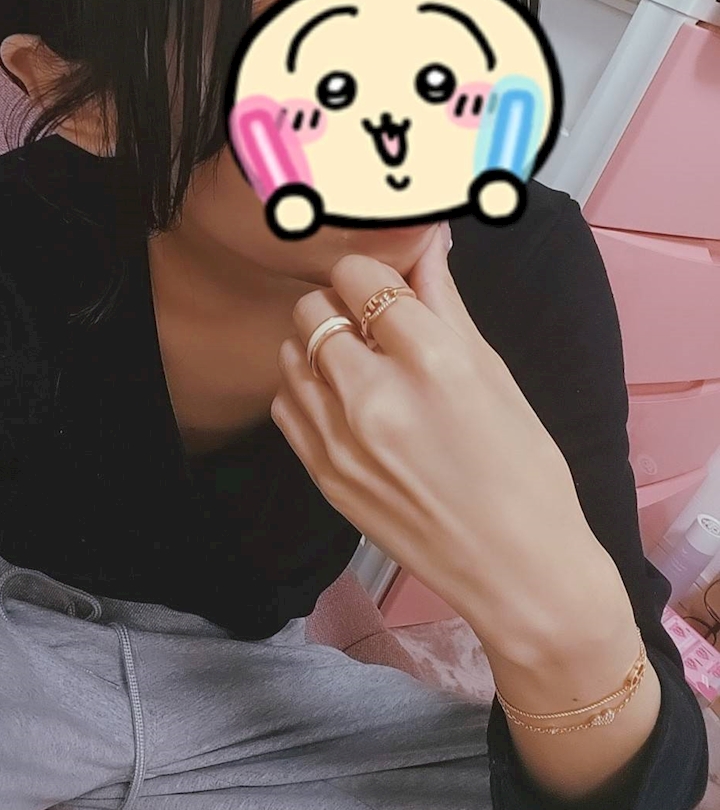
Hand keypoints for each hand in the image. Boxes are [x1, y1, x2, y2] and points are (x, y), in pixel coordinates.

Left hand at [271, 224, 607, 651]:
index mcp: (432, 360)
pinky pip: (284, 402)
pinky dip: (306, 390)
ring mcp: (340, 440)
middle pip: (313, 307)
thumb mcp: (495, 375)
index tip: (386, 288)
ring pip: (291, 352)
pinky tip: (342, 402)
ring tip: (358, 365)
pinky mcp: (322, 475)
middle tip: (371, 326)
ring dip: (318, 345)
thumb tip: (427, 238)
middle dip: (340, 305)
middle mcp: (375, 395)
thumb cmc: (524, 470)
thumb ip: (446, 302)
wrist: (517, 571)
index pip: (359, 275)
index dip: (372, 274)